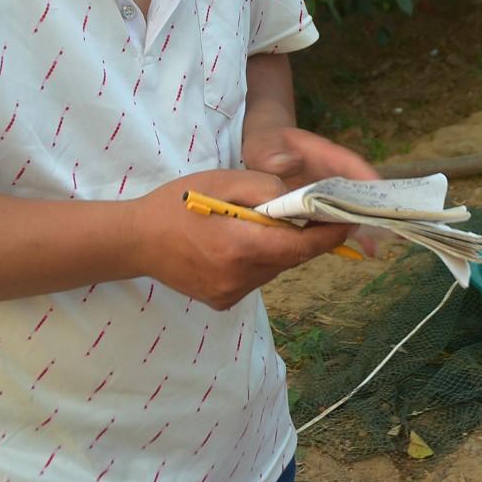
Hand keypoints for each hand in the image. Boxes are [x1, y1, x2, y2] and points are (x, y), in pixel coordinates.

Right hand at [131, 170, 357, 310]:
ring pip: (273, 269)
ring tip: (248, 225)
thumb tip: (298, 202)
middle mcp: (239, 278)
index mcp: (239, 246)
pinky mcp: (223, 302)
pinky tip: (229, 245)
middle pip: (289, 258)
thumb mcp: (223, 180)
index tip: (346, 221)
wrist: (135, 241)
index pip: (301, 248)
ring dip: (274, 248)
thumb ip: (266, 188)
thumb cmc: (177, 203)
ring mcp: (230, 295)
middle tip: (292, 212)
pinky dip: (254, 261)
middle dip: (297, 236)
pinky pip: (255, 278)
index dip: (329, 235)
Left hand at [240, 127, 391, 254]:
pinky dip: (352, 231)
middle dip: (374, 207)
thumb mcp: (263, 146)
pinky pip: (342, 217)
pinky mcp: (327, 203)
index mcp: (321, 153)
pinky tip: (365, 249)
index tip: (377, 193)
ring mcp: (332, 188)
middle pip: (359, 187)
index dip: (365, 177)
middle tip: (390, 228)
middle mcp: (333, 170)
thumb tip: (282, 163)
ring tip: (377, 245)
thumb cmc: (267, 146)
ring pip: (354, 205)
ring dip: (367, 224)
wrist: (266, 151)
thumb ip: (270, 153)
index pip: (348, 162)